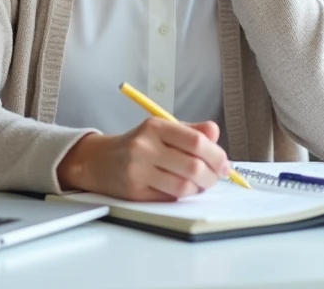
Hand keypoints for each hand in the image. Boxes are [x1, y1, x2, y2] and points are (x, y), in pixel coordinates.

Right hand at [56, 119, 230, 200]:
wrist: (99, 160)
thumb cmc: (137, 144)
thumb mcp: (162, 129)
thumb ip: (191, 131)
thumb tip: (215, 133)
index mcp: (155, 127)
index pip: (195, 142)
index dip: (216, 155)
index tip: (224, 164)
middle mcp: (144, 147)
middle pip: (193, 167)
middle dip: (212, 176)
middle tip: (215, 177)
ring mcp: (138, 171)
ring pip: (184, 187)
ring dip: (198, 188)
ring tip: (199, 183)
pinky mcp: (135, 192)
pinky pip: (170, 198)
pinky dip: (182, 195)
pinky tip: (182, 189)